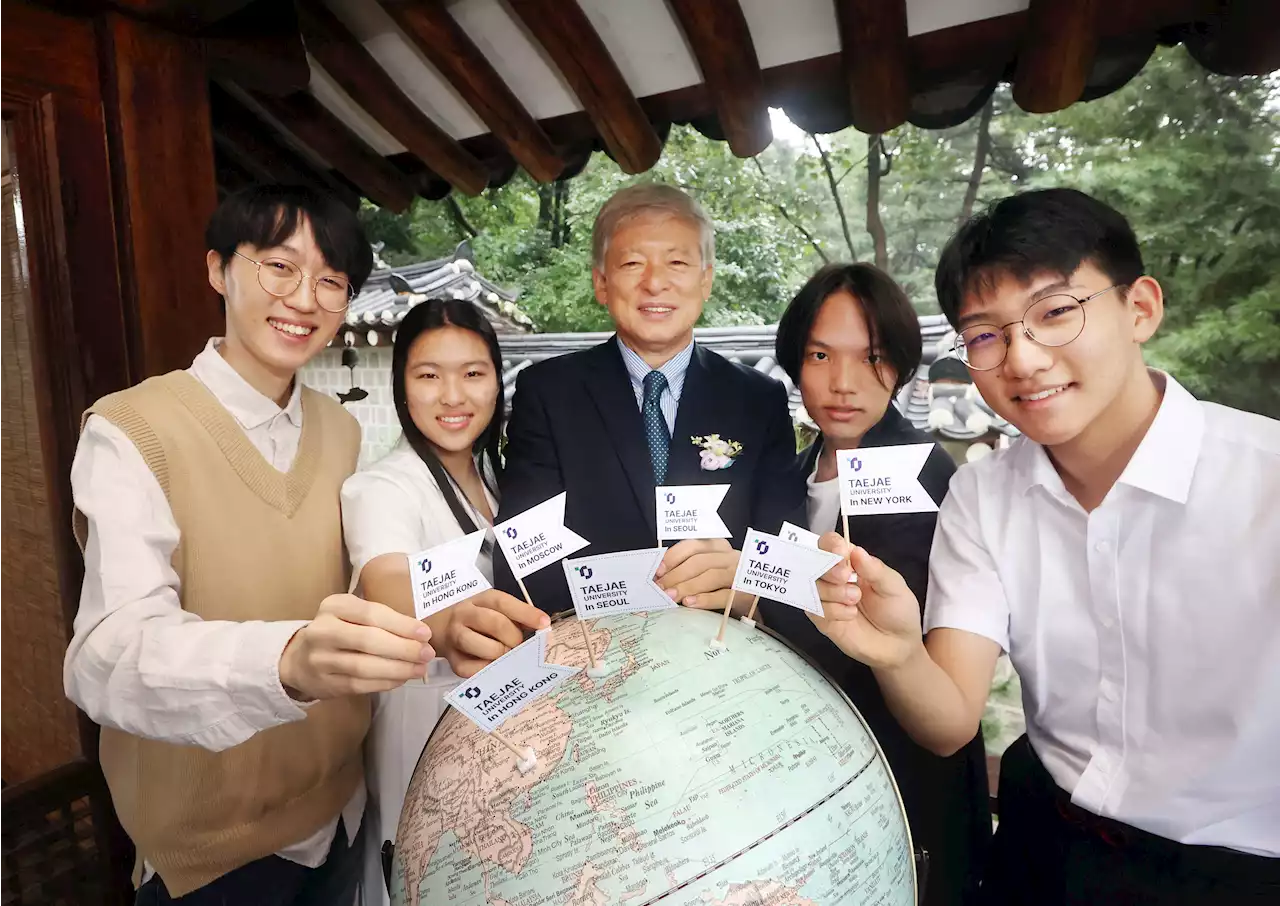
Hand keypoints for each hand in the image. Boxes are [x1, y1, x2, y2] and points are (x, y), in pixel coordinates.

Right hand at [279, 594, 433, 699]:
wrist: (299, 660)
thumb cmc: (338, 631)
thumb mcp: (352, 614)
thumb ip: (380, 620)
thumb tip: (420, 635)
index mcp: (333, 606)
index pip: (372, 614)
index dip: (401, 625)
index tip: (425, 633)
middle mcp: (322, 630)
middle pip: (369, 640)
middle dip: (403, 649)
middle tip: (427, 654)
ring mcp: (320, 659)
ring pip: (364, 667)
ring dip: (398, 669)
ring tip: (420, 668)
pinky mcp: (325, 683)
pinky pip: (360, 685)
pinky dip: (385, 682)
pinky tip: (401, 678)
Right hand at [429, 589, 549, 677]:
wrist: (439, 626)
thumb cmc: (475, 618)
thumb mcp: (492, 608)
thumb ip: (515, 617)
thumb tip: (541, 629)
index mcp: (481, 599)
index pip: (504, 603)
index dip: (526, 613)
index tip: (544, 624)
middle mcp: (465, 614)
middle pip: (495, 624)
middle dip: (514, 638)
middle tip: (521, 646)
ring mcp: (455, 636)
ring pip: (481, 645)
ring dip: (501, 654)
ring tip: (508, 657)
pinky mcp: (451, 659)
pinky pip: (469, 669)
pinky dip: (486, 670)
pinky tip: (494, 667)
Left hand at [655, 539, 743, 609]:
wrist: (754, 600)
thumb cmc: (724, 584)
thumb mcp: (708, 570)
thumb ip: (687, 568)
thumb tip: (659, 577)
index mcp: (718, 546)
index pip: (692, 546)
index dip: (672, 557)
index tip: (657, 571)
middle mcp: (730, 556)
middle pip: (699, 562)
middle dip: (675, 575)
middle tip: (660, 589)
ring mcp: (740, 573)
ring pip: (710, 576)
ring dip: (687, 587)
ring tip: (671, 597)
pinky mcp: (746, 592)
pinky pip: (724, 595)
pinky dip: (705, 599)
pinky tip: (690, 603)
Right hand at [810, 533, 924, 669]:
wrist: (897, 645)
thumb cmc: (898, 611)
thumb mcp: (894, 586)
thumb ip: (875, 569)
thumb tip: (856, 551)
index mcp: (851, 563)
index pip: (830, 544)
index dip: (830, 545)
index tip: (840, 552)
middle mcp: (834, 578)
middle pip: (814, 563)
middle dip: (829, 569)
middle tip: (846, 578)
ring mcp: (826, 598)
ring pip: (813, 586)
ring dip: (834, 593)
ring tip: (855, 601)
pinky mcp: (822, 618)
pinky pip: (815, 609)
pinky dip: (833, 611)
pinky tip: (849, 615)